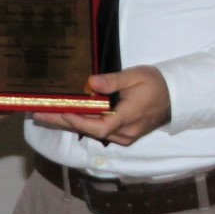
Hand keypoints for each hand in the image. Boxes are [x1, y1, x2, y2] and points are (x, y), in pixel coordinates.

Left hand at [33, 65, 171, 145]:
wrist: (176, 96)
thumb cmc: (156, 84)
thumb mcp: (136, 76)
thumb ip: (113, 81)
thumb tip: (91, 82)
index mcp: (128, 118)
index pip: (99, 126)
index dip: (78, 122)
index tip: (59, 112)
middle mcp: (124, 133)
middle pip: (89, 131)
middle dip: (62, 122)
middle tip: (38, 114)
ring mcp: (124, 136)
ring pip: (92, 132)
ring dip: (69, 123)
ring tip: (45, 114)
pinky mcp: (123, 134)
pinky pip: (98, 131)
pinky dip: (81, 123)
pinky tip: (65, 116)